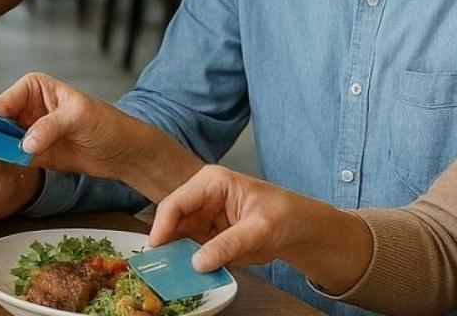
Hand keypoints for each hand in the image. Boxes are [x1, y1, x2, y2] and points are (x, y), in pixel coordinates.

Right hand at [0, 72, 145, 178]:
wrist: (124, 153)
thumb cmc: (107, 124)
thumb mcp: (78, 117)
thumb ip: (49, 127)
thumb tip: (25, 142)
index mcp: (35, 87)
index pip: (6, 98)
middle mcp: (29, 108)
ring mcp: (30, 131)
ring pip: (2, 138)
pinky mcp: (34, 153)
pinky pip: (13, 156)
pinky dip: (8, 161)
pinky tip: (5, 163)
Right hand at [148, 165, 370, 293]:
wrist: (301, 229)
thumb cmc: (285, 216)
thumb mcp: (259, 230)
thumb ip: (228, 244)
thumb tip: (197, 263)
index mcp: (211, 183)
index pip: (176, 203)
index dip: (162, 225)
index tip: (155, 249)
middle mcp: (201, 198)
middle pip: (172, 220)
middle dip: (166, 243)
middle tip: (157, 267)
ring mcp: (203, 217)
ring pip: (177, 237)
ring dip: (175, 255)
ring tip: (169, 273)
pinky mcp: (207, 234)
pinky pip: (191, 249)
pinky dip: (188, 262)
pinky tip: (187, 273)